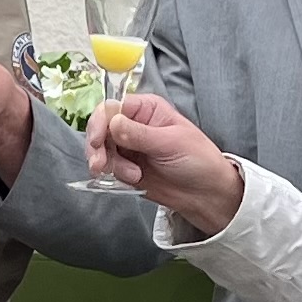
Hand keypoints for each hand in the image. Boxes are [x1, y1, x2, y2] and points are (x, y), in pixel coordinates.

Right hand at [90, 92, 244, 234]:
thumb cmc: (198, 160)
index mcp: (146, 109)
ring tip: (132, 175)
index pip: (112, 108)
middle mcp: (133, 125)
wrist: (205, 193)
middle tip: (102, 164)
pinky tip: (132, 179)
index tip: (97, 141)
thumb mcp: (170, 143)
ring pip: (100, 150)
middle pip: (100, 129)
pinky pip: (107, 167)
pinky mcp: (125, 166)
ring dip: (108, 164)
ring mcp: (128, 147)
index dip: (100, 122)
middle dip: (98, 148)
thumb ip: (139, 134)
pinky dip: (112, 175)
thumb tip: (113, 123)